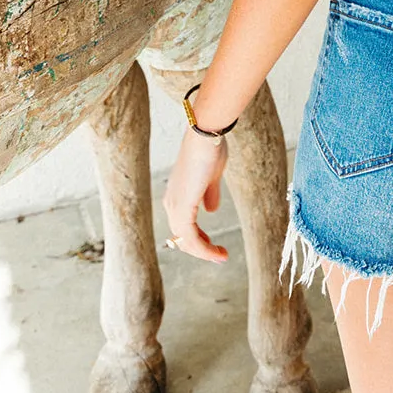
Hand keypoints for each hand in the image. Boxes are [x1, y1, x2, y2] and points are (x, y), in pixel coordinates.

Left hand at [162, 127, 229, 263]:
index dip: (198, 239)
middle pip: (183, 236)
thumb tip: (211, 210)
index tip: (213, 246)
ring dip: (204, 252)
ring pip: (186, 240)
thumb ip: (209, 194)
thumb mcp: (211, 175)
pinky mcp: (182, 208)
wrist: (206, 135)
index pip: (183, 226)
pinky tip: (216, 252)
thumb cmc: (210, 149)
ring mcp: (175, 206)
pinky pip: (191, 238)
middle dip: (201, 249)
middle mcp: (172, 202)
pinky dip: (203, 248)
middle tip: (219, 256)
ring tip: (221, 257)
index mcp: (177, 194)